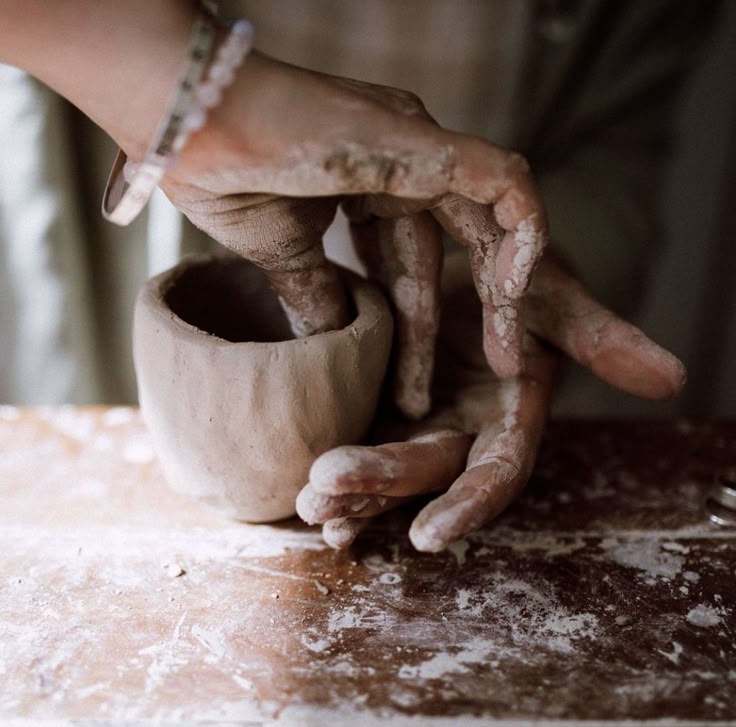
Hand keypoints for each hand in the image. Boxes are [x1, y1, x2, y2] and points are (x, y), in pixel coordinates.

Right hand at [161, 52, 547, 416]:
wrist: (184, 122)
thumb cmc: (220, 171)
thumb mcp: (283, 254)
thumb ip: (318, 293)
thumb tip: (332, 340)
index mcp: (369, 180)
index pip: (411, 258)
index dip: (418, 320)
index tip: (413, 384)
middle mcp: (402, 162)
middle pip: (455, 246)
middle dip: (478, 312)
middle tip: (494, 369)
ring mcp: (415, 146)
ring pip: (484, 226)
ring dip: (501, 296)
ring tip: (506, 362)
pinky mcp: (420, 139)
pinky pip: (502, 184)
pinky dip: (524, 234)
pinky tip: (517, 293)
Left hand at [294, 250, 685, 550]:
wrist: (479, 264)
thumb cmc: (524, 279)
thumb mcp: (557, 299)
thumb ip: (602, 337)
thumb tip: (674, 376)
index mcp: (511, 414)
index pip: (497, 471)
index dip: (468, 504)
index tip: (429, 535)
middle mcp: (467, 429)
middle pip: (429, 470)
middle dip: (383, 486)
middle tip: (329, 488)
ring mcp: (425, 422)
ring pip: (390, 468)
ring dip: (352, 490)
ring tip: (309, 498)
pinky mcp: (388, 406)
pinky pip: (362, 441)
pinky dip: (338, 471)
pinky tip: (302, 492)